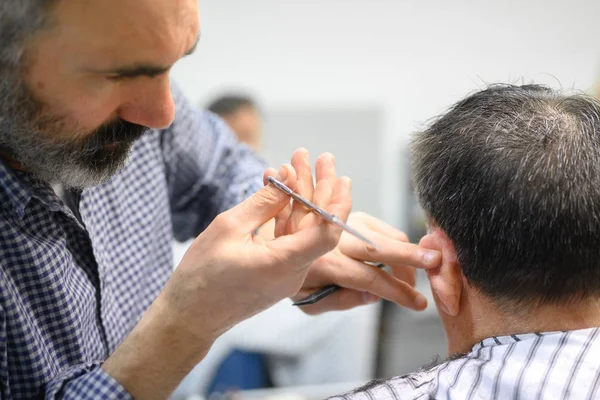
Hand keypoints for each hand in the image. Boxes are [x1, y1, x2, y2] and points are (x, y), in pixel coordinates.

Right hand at [162, 154, 351, 340]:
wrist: (190, 316)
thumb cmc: (202, 275)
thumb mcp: (229, 228)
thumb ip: (263, 202)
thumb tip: (287, 176)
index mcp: (283, 263)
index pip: (327, 233)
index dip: (338, 203)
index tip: (340, 177)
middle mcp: (292, 271)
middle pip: (317, 226)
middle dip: (320, 189)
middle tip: (320, 158)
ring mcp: (286, 274)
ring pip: (303, 230)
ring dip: (301, 197)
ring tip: (296, 163)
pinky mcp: (277, 272)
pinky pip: (288, 239)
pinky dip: (286, 214)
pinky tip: (279, 189)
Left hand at [271, 148, 441, 314]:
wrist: (272, 238)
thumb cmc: (290, 276)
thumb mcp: (307, 300)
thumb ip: (339, 300)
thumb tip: (374, 297)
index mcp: (326, 263)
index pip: (370, 279)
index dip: (398, 293)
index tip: (420, 304)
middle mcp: (337, 238)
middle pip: (382, 248)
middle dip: (412, 256)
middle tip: (437, 262)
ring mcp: (345, 223)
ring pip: (386, 235)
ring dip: (406, 254)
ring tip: (412, 276)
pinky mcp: (350, 214)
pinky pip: (381, 227)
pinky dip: (395, 242)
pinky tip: (399, 259)